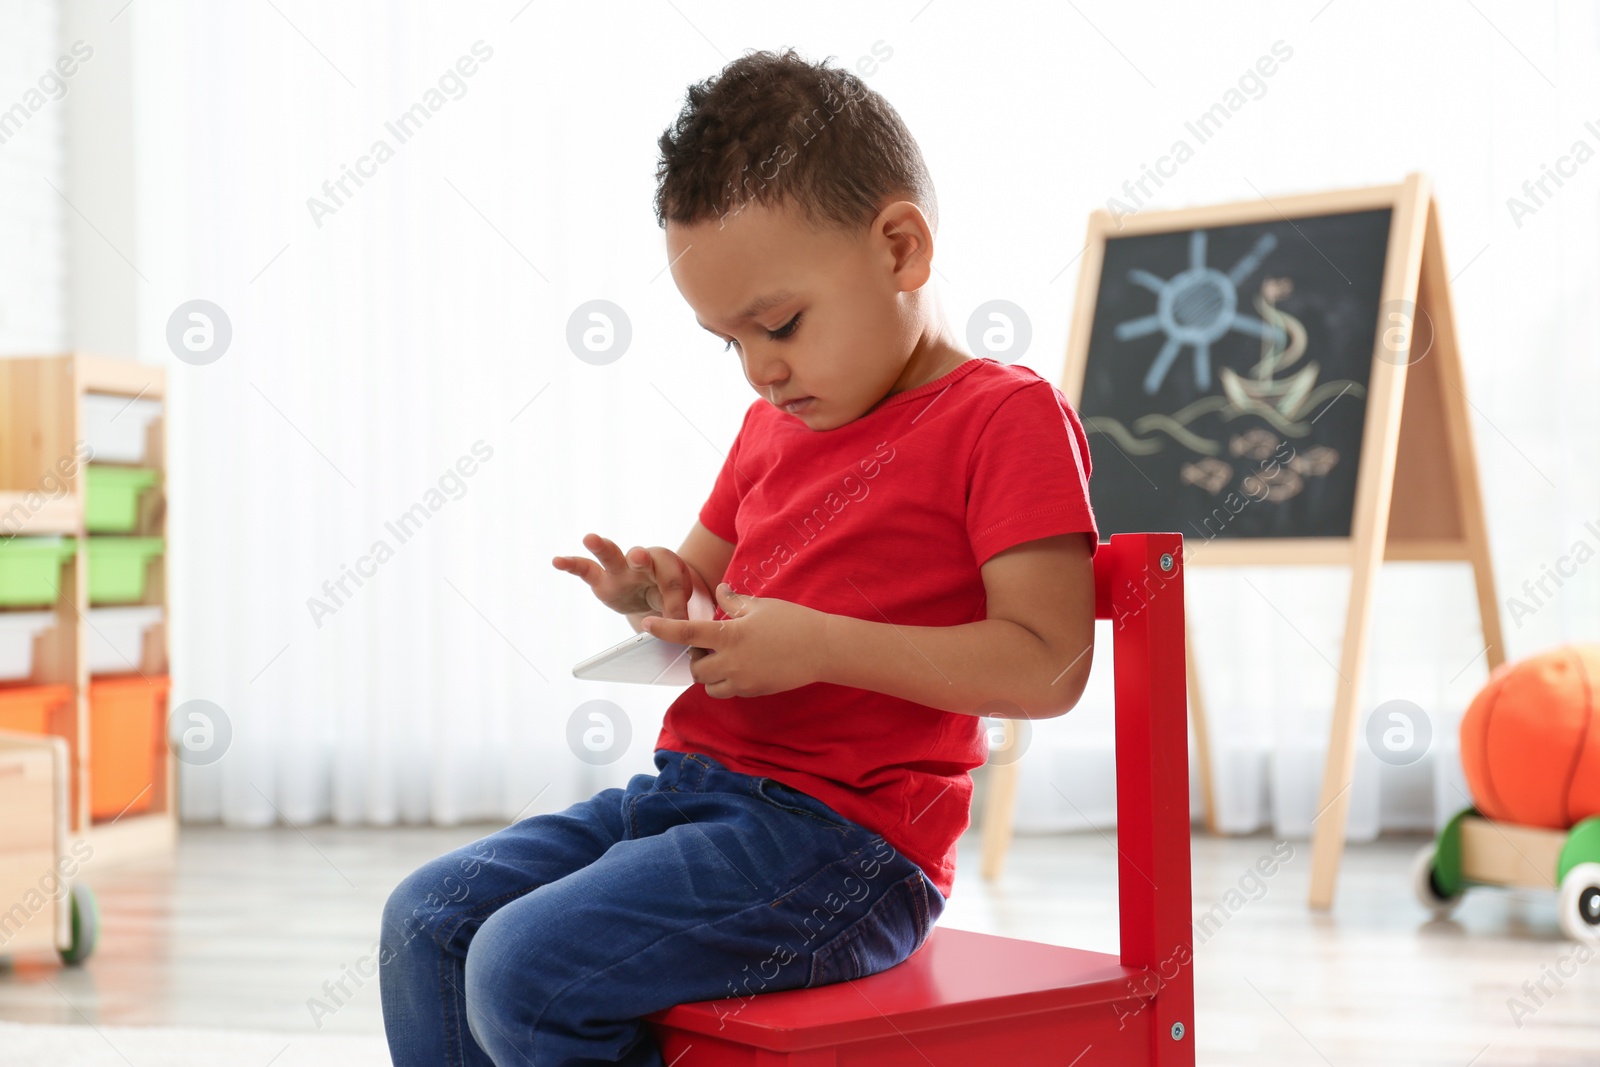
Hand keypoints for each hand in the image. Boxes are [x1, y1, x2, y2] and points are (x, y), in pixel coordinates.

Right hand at [551, 533, 707, 621]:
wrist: (653, 589)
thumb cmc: (668, 594)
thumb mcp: (677, 603)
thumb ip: (675, 612)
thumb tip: (677, 631)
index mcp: (668, 565)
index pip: (672, 583)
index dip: (675, 604)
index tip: (679, 622)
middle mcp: (643, 561)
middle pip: (642, 557)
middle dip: (640, 558)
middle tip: (638, 558)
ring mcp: (620, 568)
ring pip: (611, 555)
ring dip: (602, 547)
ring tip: (590, 539)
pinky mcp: (601, 578)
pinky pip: (585, 568)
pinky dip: (571, 564)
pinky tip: (557, 561)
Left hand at [642, 584, 829, 698]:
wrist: (822, 649)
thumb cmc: (792, 621)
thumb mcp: (760, 606)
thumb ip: (734, 602)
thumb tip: (722, 590)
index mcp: (729, 636)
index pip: (687, 634)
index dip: (664, 629)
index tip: (647, 624)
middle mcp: (731, 662)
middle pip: (695, 667)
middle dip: (696, 656)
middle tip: (709, 643)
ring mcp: (742, 681)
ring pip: (708, 685)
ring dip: (708, 672)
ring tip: (724, 657)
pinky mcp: (753, 691)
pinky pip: (727, 691)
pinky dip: (725, 682)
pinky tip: (739, 666)